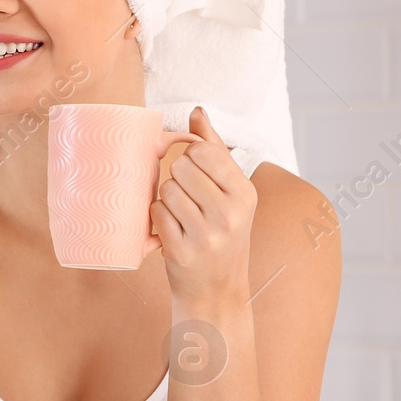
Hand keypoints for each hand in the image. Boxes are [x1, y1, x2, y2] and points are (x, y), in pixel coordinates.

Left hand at [150, 106, 257, 304]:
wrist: (217, 289)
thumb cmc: (222, 233)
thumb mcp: (231, 193)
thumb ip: (214, 149)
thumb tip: (198, 111)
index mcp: (245, 194)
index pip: (204, 152)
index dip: (191, 158)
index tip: (195, 173)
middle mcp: (230, 215)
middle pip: (181, 168)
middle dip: (176, 177)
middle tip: (186, 196)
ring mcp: (206, 236)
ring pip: (166, 190)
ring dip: (165, 198)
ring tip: (179, 213)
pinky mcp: (181, 252)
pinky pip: (155, 214)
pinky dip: (157, 217)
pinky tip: (170, 228)